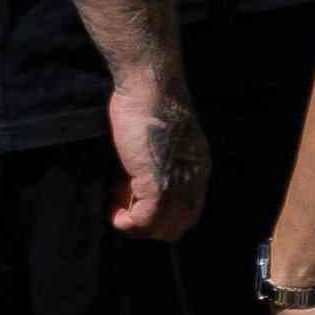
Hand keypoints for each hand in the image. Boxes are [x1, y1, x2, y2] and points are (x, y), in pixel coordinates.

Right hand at [104, 69, 207, 245]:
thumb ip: (162, 165)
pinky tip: (115, 211)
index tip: (136, 202)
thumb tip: (137, 189)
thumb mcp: (165, 142)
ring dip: (134, 223)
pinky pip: (145, 219)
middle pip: (176, 226)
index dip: (160, 217)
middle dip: (146, 224)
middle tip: (124, 204)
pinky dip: (127, 222)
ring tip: (118, 201)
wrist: (150, 87)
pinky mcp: (157, 182)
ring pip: (160, 228)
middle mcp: (193, 180)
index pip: (188, 214)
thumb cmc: (150, 107)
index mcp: (199, 170)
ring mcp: (177, 183)